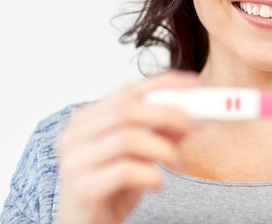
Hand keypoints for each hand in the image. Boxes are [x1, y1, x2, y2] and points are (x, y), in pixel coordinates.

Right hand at [56, 70, 197, 223]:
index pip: (128, 91)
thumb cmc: (112, 189)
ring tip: (179, 165)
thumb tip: (191, 112)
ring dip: (164, 149)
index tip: (194, 83)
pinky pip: (124, 171)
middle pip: (127, 110)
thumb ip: (160, 131)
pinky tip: (158, 183)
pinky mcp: (81, 187)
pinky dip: (151, 175)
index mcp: (88, 119)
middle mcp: (75, 135)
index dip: (163, 84)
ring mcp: (74, 161)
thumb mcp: (141, 154)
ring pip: (127, 138)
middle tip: (196, 125)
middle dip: (169, 114)